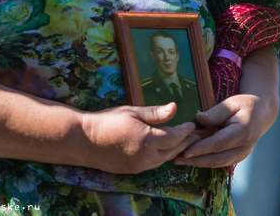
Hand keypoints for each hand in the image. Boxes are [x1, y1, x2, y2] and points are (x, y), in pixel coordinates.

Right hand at [83, 103, 199, 173]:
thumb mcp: (133, 111)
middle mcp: (145, 157)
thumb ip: (156, 113)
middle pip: (172, 151)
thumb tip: (175, 107)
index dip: (185, 130)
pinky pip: (153, 165)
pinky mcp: (132, 171)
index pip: (174, 137)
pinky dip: (163, 157)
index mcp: (147, 140)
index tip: (192, 123)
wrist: (84, 140)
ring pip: (164, 160)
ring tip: (184, 143)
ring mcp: (138, 166)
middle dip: (185, 142)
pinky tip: (165, 151)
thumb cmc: (108, 121)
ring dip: (176, 151)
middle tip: (195, 135)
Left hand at [172, 93, 275, 167]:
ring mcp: (242, 155)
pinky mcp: (238, 158)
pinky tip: (191, 159)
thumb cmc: (245, 104)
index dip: (200, 149)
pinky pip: (220, 162)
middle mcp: (244, 147)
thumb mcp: (231, 103)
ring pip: (217, 163)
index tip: (184, 151)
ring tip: (179, 161)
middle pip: (216, 158)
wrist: (262, 113)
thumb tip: (198, 118)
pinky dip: (205, 162)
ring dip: (198, 163)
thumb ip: (216, 113)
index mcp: (243, 131)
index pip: (218, 143)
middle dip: (195, 160)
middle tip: (176, 159)